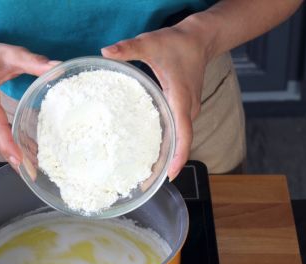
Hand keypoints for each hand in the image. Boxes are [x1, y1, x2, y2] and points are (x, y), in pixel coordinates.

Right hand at [0, 36, 56, 167]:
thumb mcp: (12, 53)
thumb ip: (34, 62)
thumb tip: (58, 68)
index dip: (7, 142)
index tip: (19, 159)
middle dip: (11, 154)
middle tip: (32, 170)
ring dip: (7, 152)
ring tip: (28, 166)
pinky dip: (1, 145)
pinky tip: (17, 152)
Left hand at [102, 25, 210, 179]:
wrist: (200, 38)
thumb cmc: (178, 42)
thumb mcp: (151, 42)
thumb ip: (128, 48)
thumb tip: (105, 51)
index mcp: (181, 99)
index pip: (183, 134)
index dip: (178, 157)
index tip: (169, 176)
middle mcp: (187, 110)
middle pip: (180, 143)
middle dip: (166, 164)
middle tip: (145, 183)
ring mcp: (187, 111)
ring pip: (179, 139)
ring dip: (166, 155)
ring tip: (145, 172)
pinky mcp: (183, 109)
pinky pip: (176, 131)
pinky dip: (165, 142)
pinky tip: (147, 150)